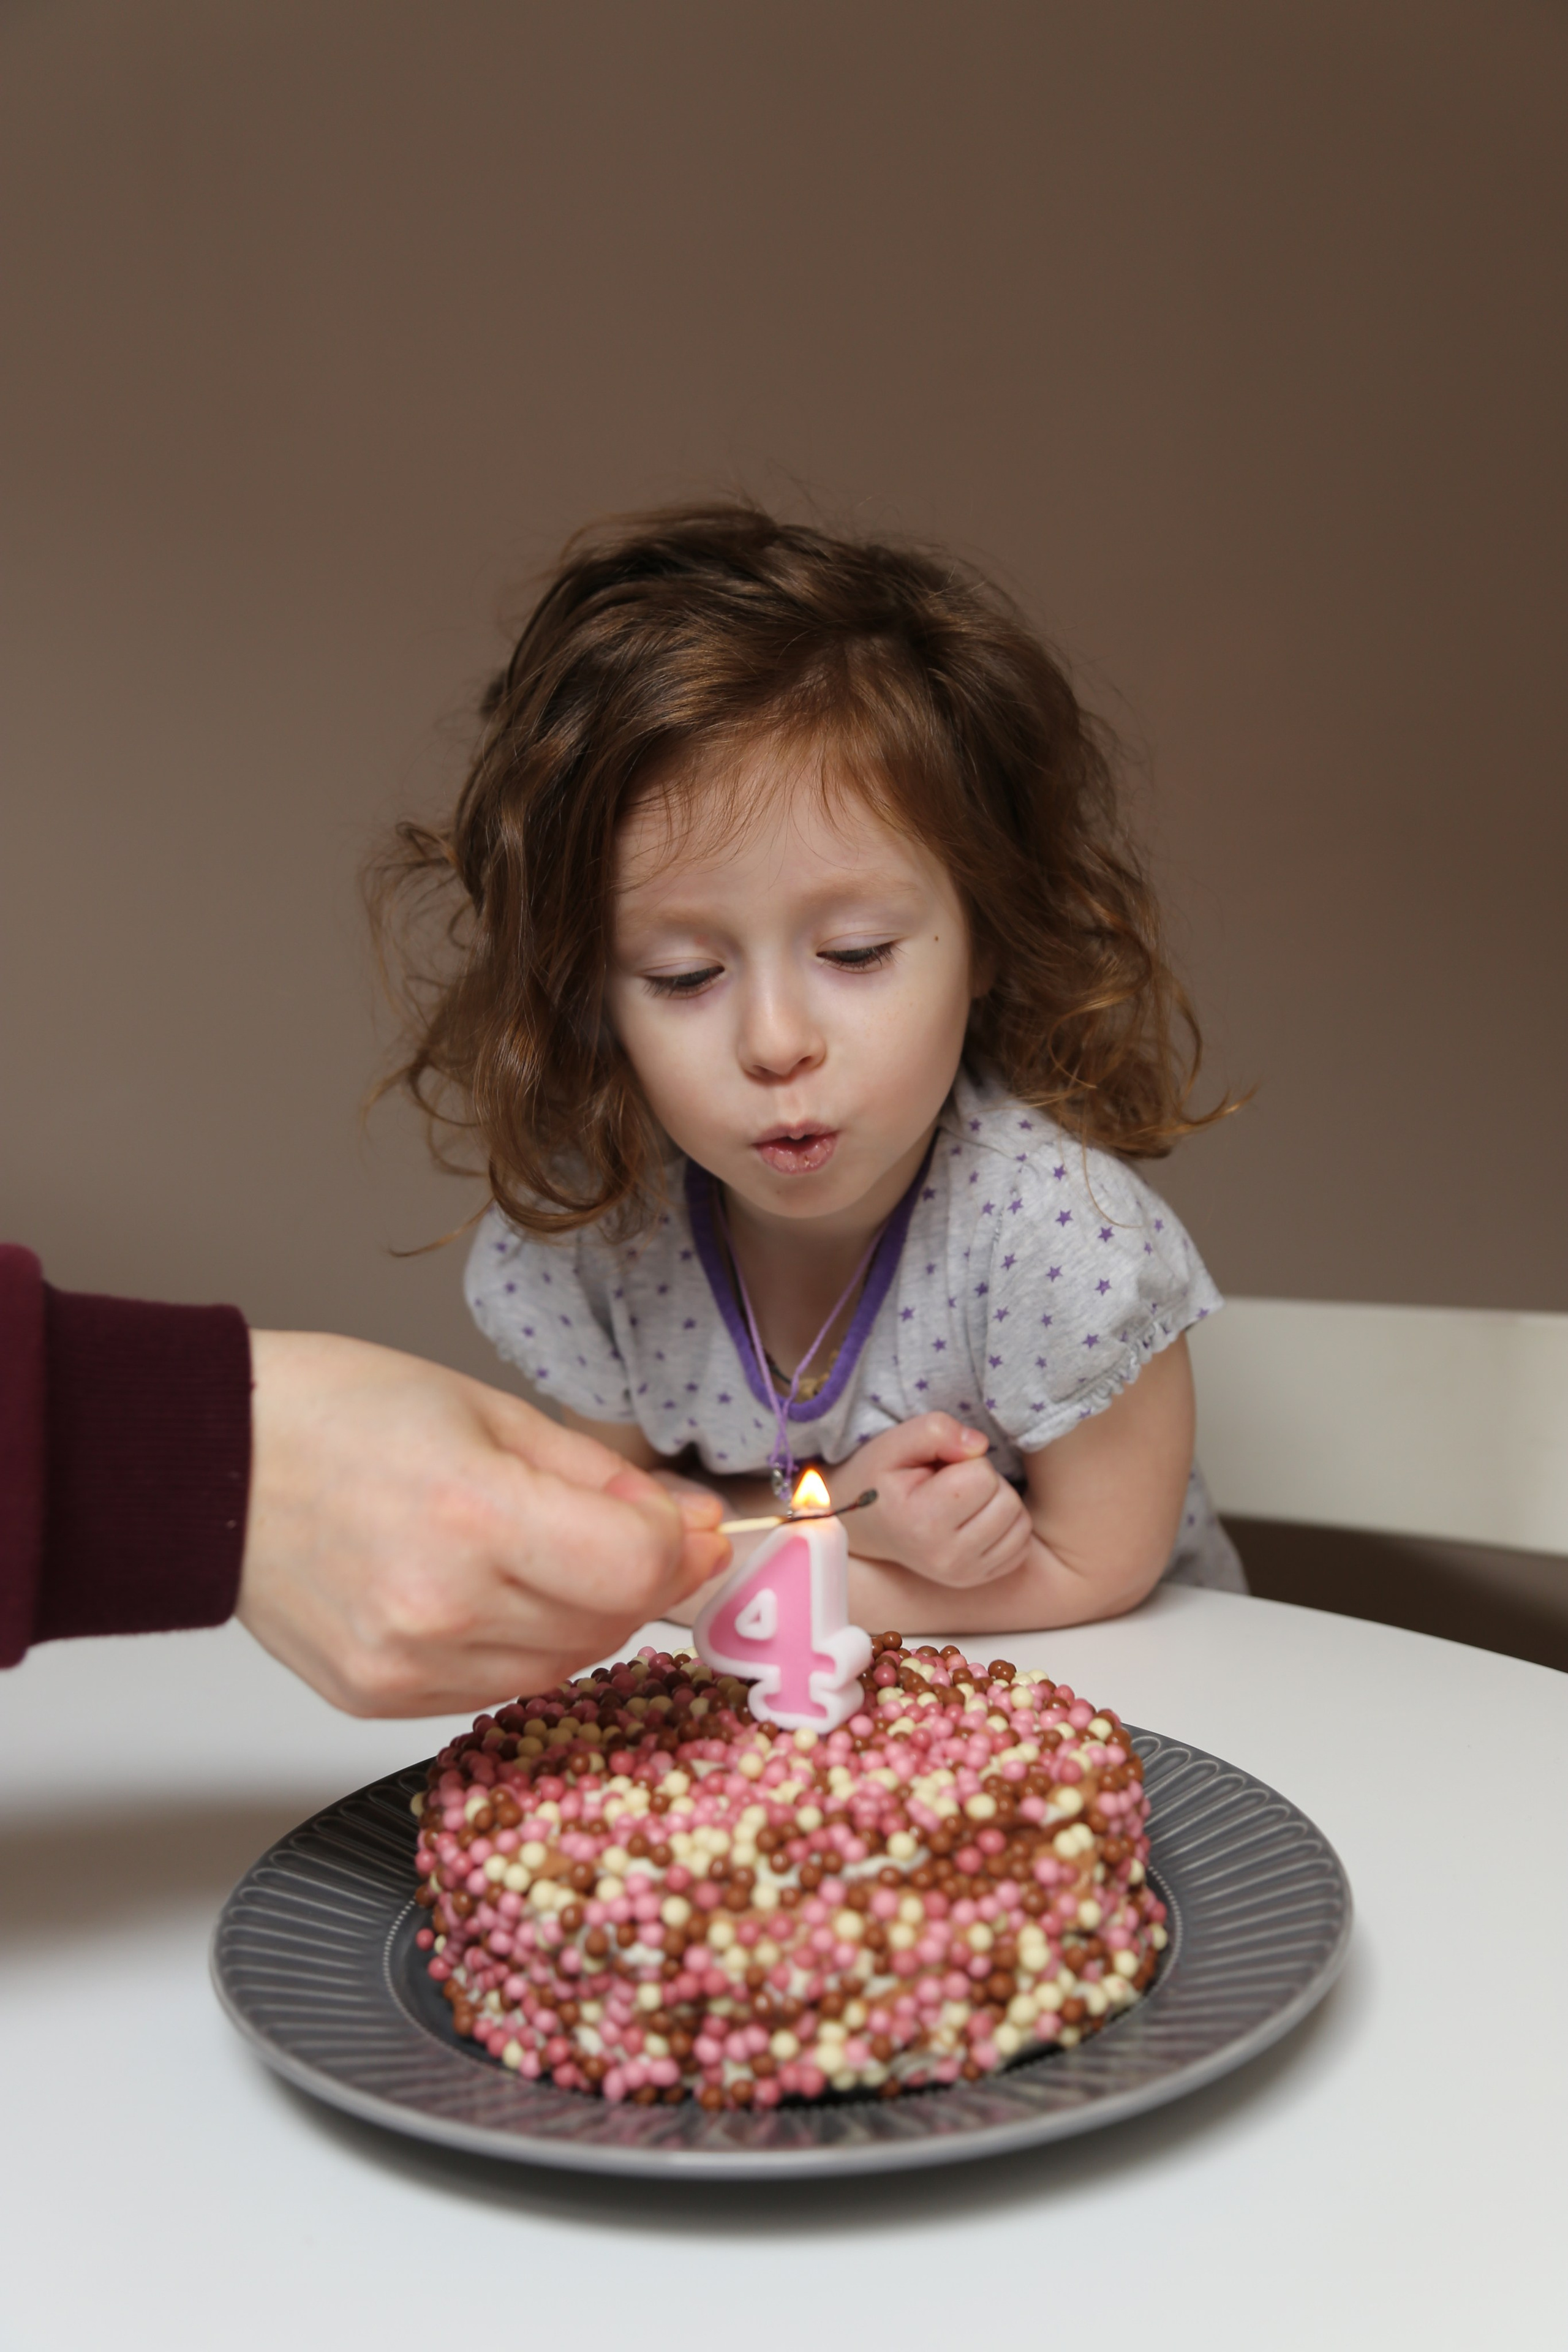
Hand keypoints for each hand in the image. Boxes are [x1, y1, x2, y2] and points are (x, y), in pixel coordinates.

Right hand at [238, 1332, 728, 1716]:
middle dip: (638, 1578)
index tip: (685, 1525)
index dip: (678, 1548)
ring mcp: (405, 1665)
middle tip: (627, 1529)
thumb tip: (692, 1526)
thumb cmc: (339, 1413)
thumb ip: (602, 1479)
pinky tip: (486, 1591)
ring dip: (581, 1617)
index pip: (634, 1570)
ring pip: (560, 1667)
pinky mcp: (378, 1700)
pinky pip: (496, 1688)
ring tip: (538, 1551)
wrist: (215, 1462)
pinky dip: (517, 1646)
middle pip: (607, 1624)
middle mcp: (438, 1606)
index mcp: (471, 1514)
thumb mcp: (492, 1411)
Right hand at [829, 1415, 1035, 1589]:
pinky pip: (1021, 1545)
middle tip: (949, 1484)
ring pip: (1020, 1522)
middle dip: (984, 1481)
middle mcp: (946, 1558)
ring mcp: (963, 1574)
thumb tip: (980, 1446)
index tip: (938, 1469)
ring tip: (961, 1501)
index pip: (983, 1475)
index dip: (965, 1461)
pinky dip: (1005, 1527)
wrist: (864, 1526)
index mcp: (922, 1523)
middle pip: (1007, 1500)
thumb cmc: (880, 1480)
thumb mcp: (894, 1443)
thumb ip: (936, 1430)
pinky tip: (974, 1520)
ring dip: (997, 1502)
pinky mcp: (977, 1580)